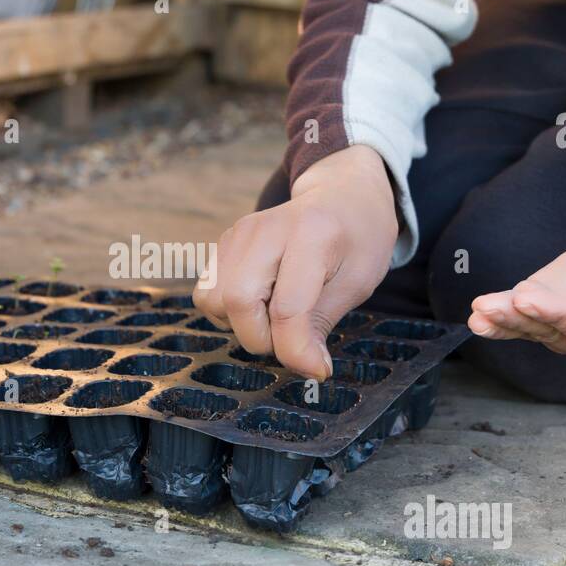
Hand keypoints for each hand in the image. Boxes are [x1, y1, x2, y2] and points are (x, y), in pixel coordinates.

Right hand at [193, 145, 398, 379]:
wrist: (342, 196)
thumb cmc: (357, 239)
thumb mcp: (358, 281)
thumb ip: (322, 322)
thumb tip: (306, 368)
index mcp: (312, 233)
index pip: (288, 307)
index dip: (296, 350)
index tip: (316, 368)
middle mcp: (266, 228)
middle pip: (238, 302)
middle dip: (263, 338)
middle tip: (294, 337)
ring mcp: (238, 233)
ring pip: (213, 300)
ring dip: (243, 325)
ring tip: (277, 316)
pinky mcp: (223, 242)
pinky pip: (208, 294)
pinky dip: (230, 312)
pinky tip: (261, 302)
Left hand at [468, 224, 565, 369]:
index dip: (557, 312)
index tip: (528, 298)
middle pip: (552, 329)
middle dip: (519, 316)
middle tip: (490, 307)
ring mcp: (564, 331)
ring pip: (531, 326)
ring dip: (503, 318)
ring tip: (480, 310)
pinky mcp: (545, 313)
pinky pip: (520, 321)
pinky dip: (499, 320)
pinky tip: (478, 318)